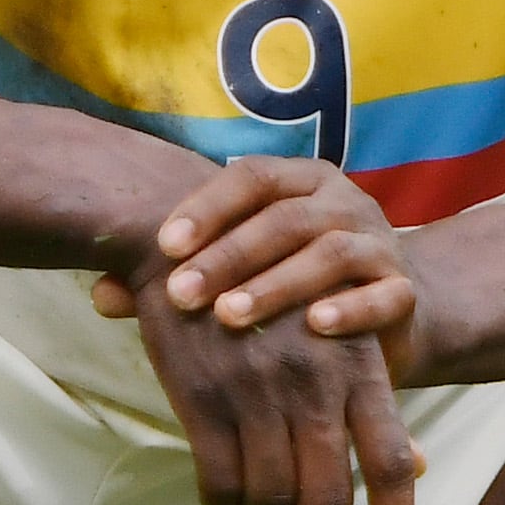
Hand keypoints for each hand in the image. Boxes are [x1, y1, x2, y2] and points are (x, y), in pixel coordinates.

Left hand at [87, 154, 429, 370]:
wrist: (390, 315)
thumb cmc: (295, 287)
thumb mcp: (240, 274)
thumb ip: (179, 275)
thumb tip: (100, 294)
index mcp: (299, 181)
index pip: (251, 177)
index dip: (207, 207)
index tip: (163, 246)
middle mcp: (342, 201)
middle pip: (285, 217)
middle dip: (228, 255)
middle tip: (181, 294)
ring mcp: (378, 242)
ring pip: (329, 252)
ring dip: (278, 284)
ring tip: (232, 317)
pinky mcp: (404, 289)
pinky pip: (382, 294)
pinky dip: (351, 310)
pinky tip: (316, 328)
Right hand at [94, 163, 427, 504]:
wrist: (182, 235)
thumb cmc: (267, 292)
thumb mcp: (331, 339)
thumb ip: (371, 405)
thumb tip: (415, 465)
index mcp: (355, 368)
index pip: (387, 463)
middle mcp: (313, 384)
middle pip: (329, 498)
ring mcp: (257, 392)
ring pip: (269, 496)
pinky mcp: (205, 398)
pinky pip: (217, 481)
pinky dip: (219, 500)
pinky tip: (218, 492)